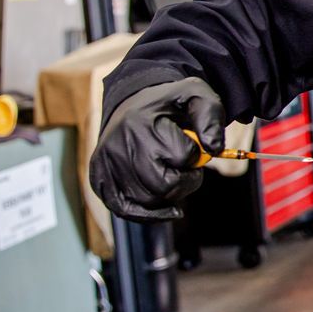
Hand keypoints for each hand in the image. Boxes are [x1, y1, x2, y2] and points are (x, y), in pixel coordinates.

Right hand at [88, 77, 225, 221]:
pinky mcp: (98, 179)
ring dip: (169, 195)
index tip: (192, 146)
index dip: (196, 155)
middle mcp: (119, 144)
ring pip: (149, 201)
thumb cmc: (169, 106)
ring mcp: (105, 164)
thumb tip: (214, 149)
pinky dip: (148, 214)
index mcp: (142, 122)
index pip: (183, 156)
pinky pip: (125, 210)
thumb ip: (211, 119)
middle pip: (165, 185)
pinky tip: (166, 207)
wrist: (133, 104)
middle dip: (185, 180)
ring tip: (170, 174)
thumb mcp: (197, 97)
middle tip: (185, 166)